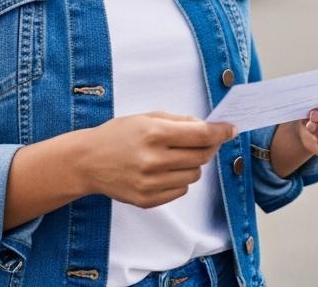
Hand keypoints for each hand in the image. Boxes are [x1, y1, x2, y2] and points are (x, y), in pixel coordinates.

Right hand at [79, 112, 233, 207]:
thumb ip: (179, 121)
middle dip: (208, 147)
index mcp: (154, 133)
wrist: (86, 161)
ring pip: (194, 176)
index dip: (221, 132)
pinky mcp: (146, 200)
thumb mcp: (147, 117)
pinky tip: (164, 171)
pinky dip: (179, 181)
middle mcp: (153, 160)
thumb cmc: (118, 135)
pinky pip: (180, 192)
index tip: (230, 129)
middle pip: (201, 156)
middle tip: (202, 141)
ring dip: (192, 165)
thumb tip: (208, 127)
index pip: (201, 135)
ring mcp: (150, 183)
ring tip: (175, 157)